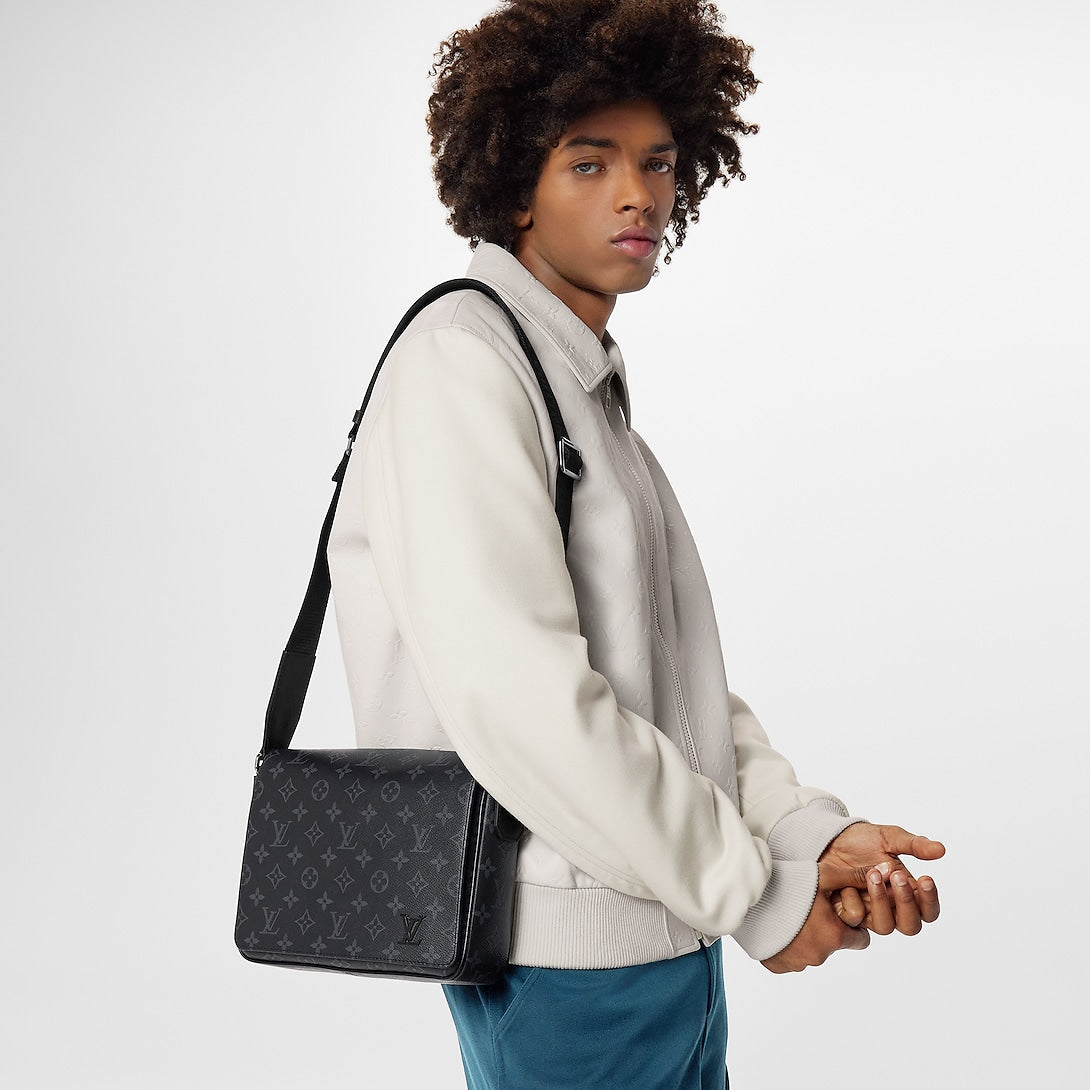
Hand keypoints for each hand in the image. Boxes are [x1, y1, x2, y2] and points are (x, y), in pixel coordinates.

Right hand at [760, 862, 872, 973]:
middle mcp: (819, 955)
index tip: (839, 910)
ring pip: (812, 952)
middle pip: (834, 944)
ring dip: (807, 937)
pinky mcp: (777, 965)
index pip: (859, 939)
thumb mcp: (825, 875)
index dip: (852, 924)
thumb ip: (856, 877)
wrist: (749, 895)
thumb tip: (888, 870)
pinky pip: (789, 959)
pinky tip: (779, 926)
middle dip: (828, 929)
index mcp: (835, 936)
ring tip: (792, 913)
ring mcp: (796, 963)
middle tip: (811, 907)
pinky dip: (787, 945)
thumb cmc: (789, 884)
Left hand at [822, 823, 944, 934]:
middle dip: (906, 902)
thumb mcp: (889, 838)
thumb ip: (914, 845)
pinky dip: (853, 901)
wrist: (829, 838)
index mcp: (907, 892)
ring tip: (873, 873)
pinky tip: (847, 882)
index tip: (925, 878)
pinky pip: (855, 919)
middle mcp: (891, 908)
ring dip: (881, 901)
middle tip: (897, 875)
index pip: (928, 911)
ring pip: (884, 927)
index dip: (930, 900)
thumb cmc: (862, 841)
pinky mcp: (847, 913)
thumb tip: (941, 849)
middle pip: (910, 926)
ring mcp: (869, 913)